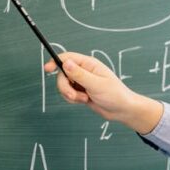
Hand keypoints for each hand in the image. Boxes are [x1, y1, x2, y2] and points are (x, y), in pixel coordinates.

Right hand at [44, 52, 162, 132]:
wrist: (121, 110)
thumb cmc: (115, 95)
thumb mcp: (96, 84)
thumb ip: (80, 74)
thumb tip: (65, 63)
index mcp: (89, 64)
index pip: (68, 58)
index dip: (55, 62)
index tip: (47, 69)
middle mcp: (84, 71)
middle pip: (62, 74)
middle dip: (65, 87)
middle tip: (74, 96)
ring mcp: (82, 82)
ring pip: (64, 85)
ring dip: (70, 95)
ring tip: (84, 99)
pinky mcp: (81, 92)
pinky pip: (68, 94)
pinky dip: (73, 99)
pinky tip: (84, 101)